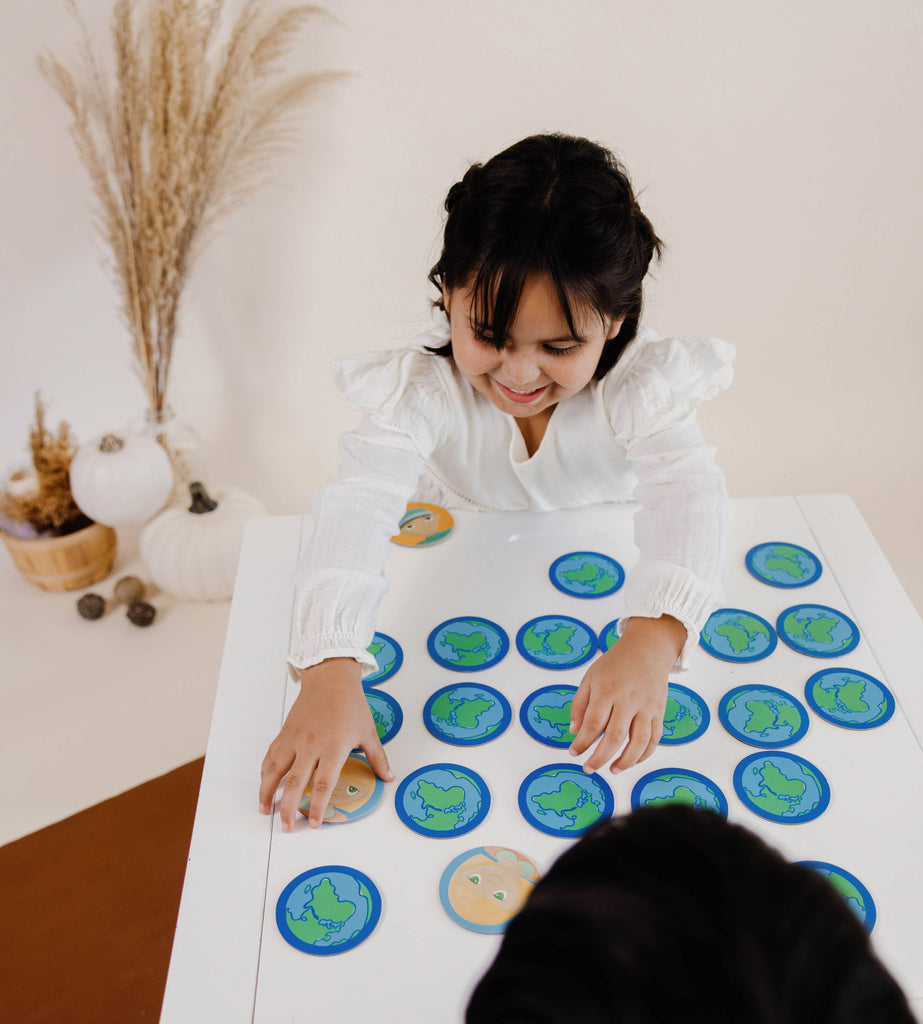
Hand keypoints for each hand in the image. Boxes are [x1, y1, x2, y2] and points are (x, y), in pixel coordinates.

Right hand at [258, 658, 393, 831]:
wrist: (330, 679)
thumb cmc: (350, 704)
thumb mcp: (368, 731)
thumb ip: (377, 758)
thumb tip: (389, 777)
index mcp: (333, 748)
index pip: (322, 784)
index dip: (317, 806)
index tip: (315, 823)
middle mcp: (310, 746)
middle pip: (294, 783)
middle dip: (288, 808)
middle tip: (287, 827)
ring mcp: (295, 739)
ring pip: (275, 770)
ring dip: (267, 792)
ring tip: (264, 810)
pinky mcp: (285, 733)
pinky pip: (271, 755)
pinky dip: (265, 771)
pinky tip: (264, 782)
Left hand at [568, 616, 685, 774]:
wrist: (647, 649)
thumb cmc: (615, 665)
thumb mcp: (590, 678)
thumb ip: (580, 704)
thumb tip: (574, 731)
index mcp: (607, 690)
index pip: (592, 723)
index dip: (582, 742)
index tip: (573, 752)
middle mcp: (628, 700)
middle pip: (614, 736)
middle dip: (600, 757)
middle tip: (588, 768)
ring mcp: (646, 707)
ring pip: (638, 741)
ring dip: (625, 761)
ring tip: (612, 770)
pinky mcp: (659, 711)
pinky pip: (654, 738)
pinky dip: (644, 754)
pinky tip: (632, 761)